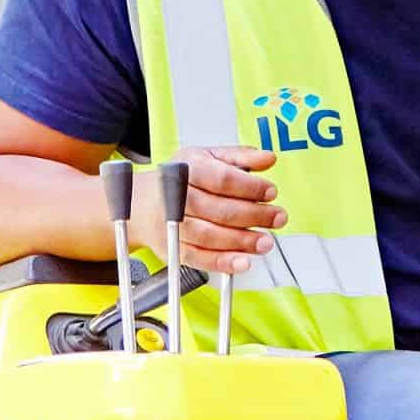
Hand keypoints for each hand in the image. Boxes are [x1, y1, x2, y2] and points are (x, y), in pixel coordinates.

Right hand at [130, 145, 284, 276]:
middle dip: (254, 216)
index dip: (249, 187)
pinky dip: (222, 262)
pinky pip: (199, 258)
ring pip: (210, 236)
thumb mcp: (208, 157)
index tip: (270, 192)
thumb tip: (268, 158)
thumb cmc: (180, 178)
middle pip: (220, 209)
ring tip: (265, 242)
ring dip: (242, 241)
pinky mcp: (171, 248)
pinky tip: (243, 261)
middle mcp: (177, 198)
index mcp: (187, 169)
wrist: (141, 203)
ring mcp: (172, 225)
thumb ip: (240, 157)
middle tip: (277, 218)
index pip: (222, 179)